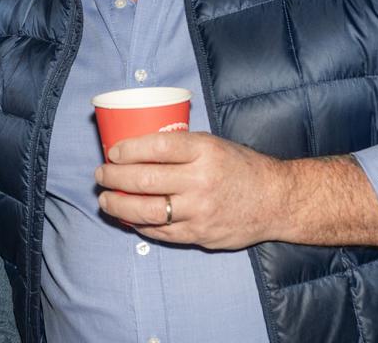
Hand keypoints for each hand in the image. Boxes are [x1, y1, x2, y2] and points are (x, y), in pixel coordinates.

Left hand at [94, 131, 286, 249]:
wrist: (276, 200)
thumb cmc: (239, 167)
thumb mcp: (213, 144)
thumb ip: (179, 146)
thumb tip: (134, 147)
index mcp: (204, 151)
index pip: (156, 147)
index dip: (127, 150)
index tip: (112, 152)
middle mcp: (201, 181)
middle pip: (144, 179)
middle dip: (113, 177)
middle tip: (101, 175)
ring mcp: (200, 211)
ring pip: (146, 210)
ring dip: (118, 205)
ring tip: (106, 200)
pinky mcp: (200, 234)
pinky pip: (160, 232)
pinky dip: (139, 225)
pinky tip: (128, 218)